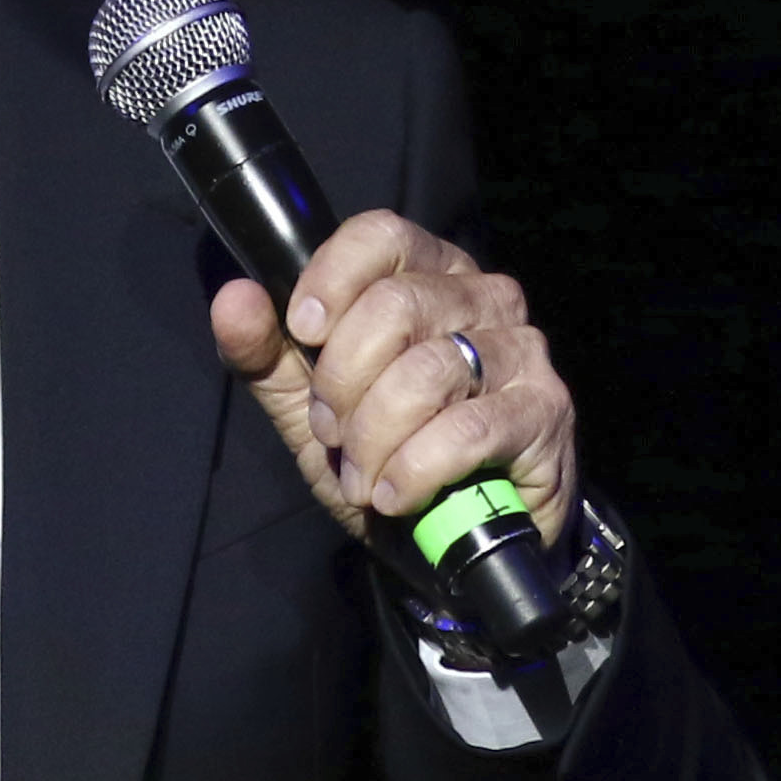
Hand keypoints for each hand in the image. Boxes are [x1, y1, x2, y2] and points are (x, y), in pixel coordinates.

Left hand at [205, 210, 578, 546]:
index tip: (304, 331)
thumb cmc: (387, 457)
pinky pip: (467, 429)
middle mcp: (483, 297)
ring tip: (364, 479)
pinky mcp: (546, 411)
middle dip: (343, 384)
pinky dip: (416, 469)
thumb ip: (268, 355)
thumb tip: (234, 298)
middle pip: (395, 307)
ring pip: (427, 372)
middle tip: (333, 435)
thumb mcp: (309, 409)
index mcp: (426, 275)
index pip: (381, 235)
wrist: (452, 545)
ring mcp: (522, 351)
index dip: (332, 277)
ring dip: (375, 437)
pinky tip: (397, 495)